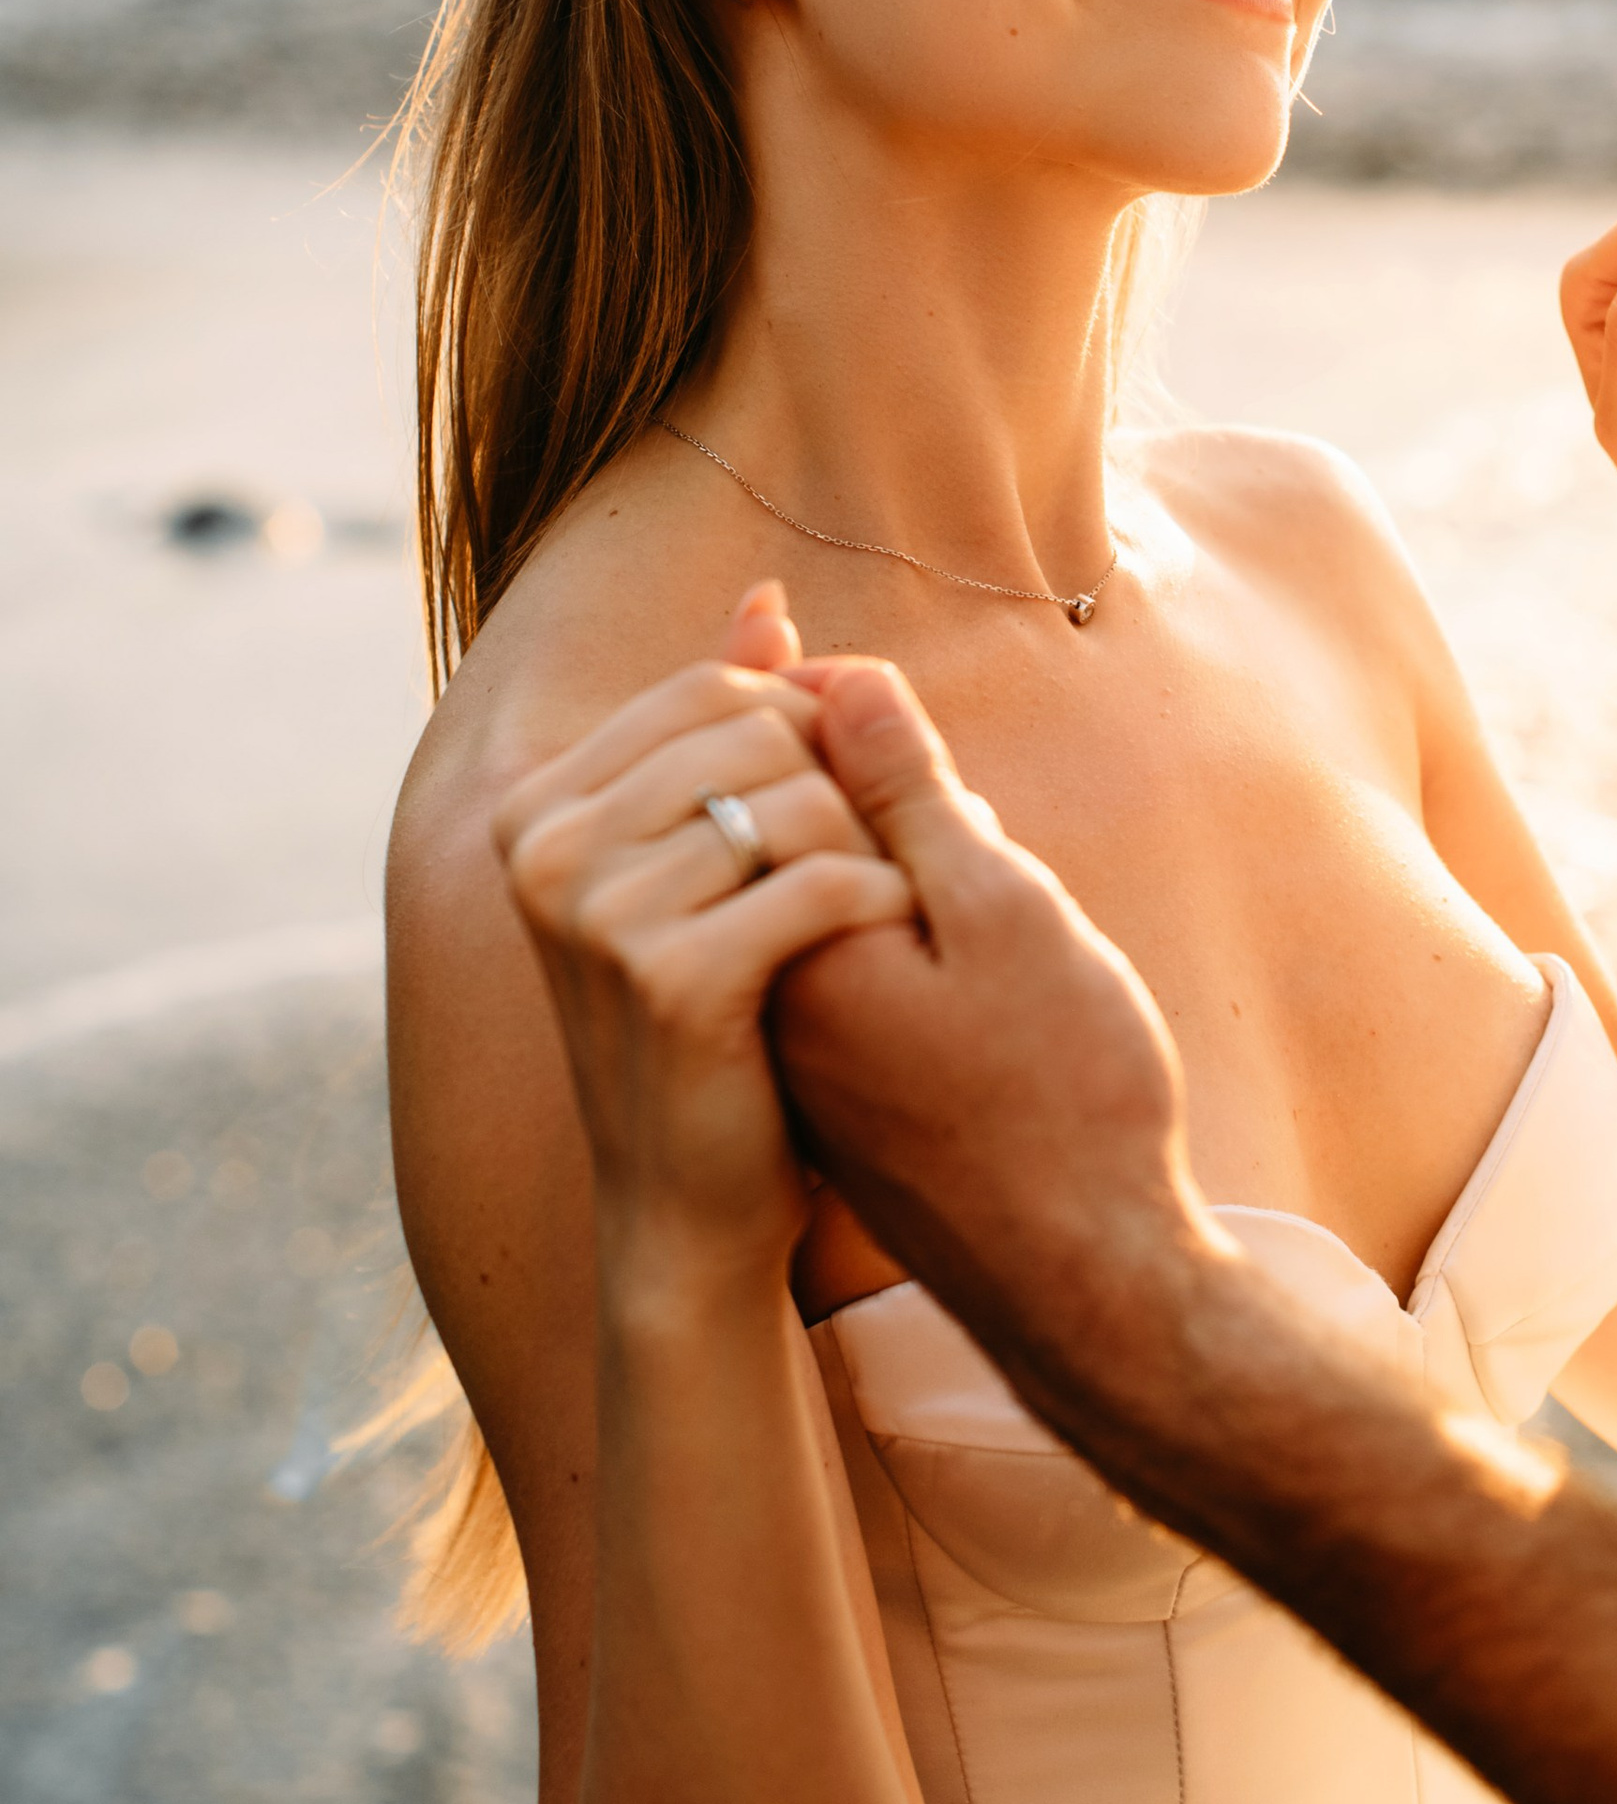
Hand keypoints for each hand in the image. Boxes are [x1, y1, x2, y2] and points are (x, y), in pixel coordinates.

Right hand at [494, 584, 916, 1295]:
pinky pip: (820, 882)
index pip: (711, 693)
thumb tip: (766, 600)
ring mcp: (594, 914)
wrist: (686, 1203)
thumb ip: (724, 726)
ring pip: (798, 802)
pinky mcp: (669, 981)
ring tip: (884, 903)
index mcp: (537, 807)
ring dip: (868, 848)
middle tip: (877, 859)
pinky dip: (879, 902)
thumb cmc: (710, 1020)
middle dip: (842, 786)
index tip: (845, 806)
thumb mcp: (701, 862)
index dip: (806, 731)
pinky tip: (892, 938)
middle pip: (758, 735)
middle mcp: (544, 848)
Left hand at [773, 663, 1208, 1407]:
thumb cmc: (1065, 1094)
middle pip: (807, 831)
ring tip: (1006, 933)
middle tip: (986, 850)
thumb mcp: (1004, 909)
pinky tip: (1001, 990)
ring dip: (915, 876)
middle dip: (896, 804)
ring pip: (843, 899)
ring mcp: (809, 1052)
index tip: (930, 750)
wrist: (1091, 1285)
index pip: (779, 773)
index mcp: (794, 945)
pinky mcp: (848, 1091)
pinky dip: (920, 945)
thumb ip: (908, 792)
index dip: (855, 720)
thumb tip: (832, 678)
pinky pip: (862, 970)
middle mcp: (776, 998)